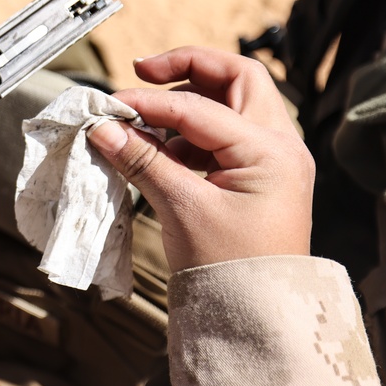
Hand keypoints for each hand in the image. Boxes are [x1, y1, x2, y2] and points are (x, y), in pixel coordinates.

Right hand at [87, 47, 312, 272]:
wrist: (258, 316)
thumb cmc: (230, 269)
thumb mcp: (182, 209)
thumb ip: (143, 161)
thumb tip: (103, 128)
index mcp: (271, 152)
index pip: (199, 107)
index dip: (149, 103)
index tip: (110, 108)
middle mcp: (281, 146)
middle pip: (236, 78)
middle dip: (188, 69)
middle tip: (144, 72)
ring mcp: (273, 159)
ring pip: (232, 103)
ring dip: (188, 102)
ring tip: (147, 125)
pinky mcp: (259, 175)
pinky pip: (225, 134)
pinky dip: (192, 132)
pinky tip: (162, 151)